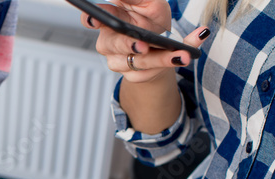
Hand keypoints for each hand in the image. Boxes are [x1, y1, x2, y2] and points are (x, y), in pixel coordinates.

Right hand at [86, 0, 209, 80]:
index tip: (94, 19)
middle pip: (115, 45)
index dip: (91, 19)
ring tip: (180, 54)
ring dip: (160, 59)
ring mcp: (119, 61)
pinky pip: (151, 72)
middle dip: (129, 45)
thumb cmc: (150, 18)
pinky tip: (183, 56)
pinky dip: (170, 63)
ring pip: (137, 62)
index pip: (92, 19)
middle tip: (142, 45)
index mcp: (110, 20)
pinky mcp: (133, 75)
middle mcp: (109, 42)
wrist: (161, 44)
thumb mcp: (149, 2)